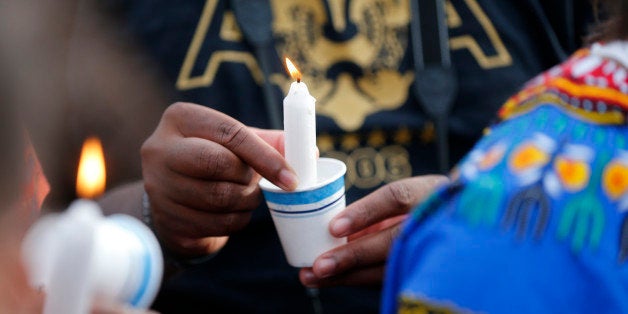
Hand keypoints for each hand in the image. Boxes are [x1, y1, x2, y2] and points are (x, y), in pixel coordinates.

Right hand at [141, 102, 297, 256]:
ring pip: (218, 198)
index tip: (291, 178)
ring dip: (246, 202)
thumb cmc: (212, 159)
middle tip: (258, 185)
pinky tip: (234, 212)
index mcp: (181, 118)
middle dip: (248, 179)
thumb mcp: (235, 141)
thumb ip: (270, 142)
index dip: (266, 156)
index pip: (231, 132)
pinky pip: (214, 224)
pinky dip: (235, 221)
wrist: (175, 195)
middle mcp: (160, 148)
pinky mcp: (165, 218)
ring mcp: (158, 185)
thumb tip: (310, 153)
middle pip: (219, 164)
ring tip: (247, 196)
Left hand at [299, 175, 447, 286]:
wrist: (464, 223)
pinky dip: (358, 279)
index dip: (365, 212)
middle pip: (391, 242)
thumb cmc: (426, 204)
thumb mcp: (411, 195)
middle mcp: (434, 221)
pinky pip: (387, 279)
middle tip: (317, 266)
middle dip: (352, 256)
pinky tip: (333, 279)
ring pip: (388, 269)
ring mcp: (433, 250)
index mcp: (430, 192)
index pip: (396, 198)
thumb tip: (333, 228)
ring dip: (348, 276)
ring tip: (313, 277)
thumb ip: (377, 210)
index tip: (334, 228)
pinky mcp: (424, 272)